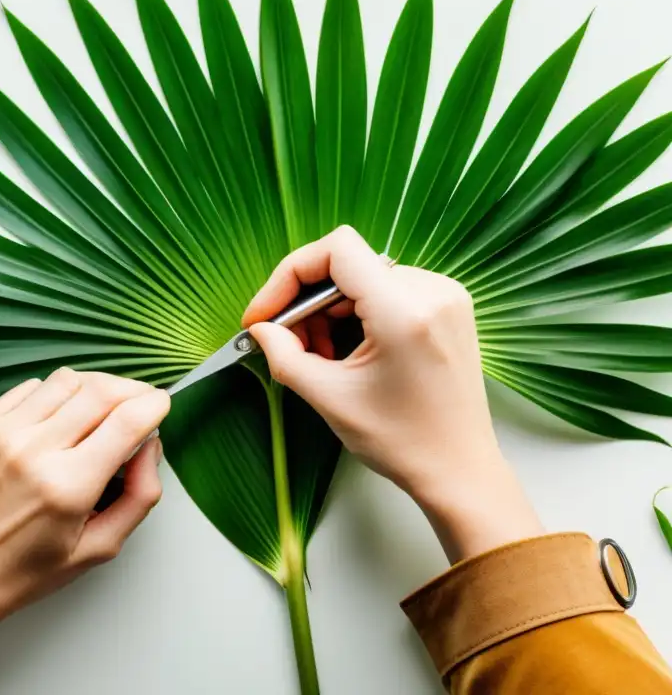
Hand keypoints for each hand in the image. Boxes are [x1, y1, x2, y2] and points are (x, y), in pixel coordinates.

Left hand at [0, 368, 168, 632]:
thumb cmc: (21, 571)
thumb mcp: (97, 550)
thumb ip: (139, 497)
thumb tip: (150, 446)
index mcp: (68, 487)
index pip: (128, 420)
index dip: (155, 405)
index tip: (162, 407)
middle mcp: (35, 450)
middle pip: (102, 389)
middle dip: (133, 390)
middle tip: (142, 404)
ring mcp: (5, 432)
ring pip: (68, 378)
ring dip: (96, 387)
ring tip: (102, 410)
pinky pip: (33, 386)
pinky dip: (58, 393)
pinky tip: (62, 417)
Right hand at [242, 226, 542, 562]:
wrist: (459, 470)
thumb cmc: (403, 442)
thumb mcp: (329, 399)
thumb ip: (285, 356)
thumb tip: (261, 330)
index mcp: (404, 311)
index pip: (335, 250)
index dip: (289, 275)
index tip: (266, 315)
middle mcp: (431, 292)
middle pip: (346, 264)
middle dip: (307, 301)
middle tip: (289, 344)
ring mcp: (445, 296)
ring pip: (364, 276)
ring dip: (330, 309)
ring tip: (321, 354)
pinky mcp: (449, 306)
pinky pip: (387, 288)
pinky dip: (357, 311)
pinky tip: (348, 348)